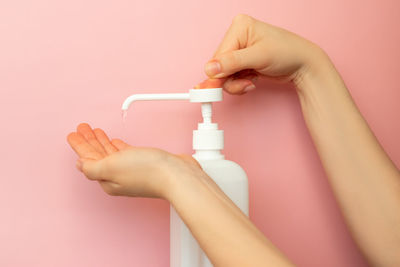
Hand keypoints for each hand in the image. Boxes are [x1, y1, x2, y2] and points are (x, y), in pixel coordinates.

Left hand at [66, 123, 200, 198]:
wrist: (176, 175)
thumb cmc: (148, 173)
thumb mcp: (112, 167)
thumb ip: (93, 167)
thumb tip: (80, 165)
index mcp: (107, 179)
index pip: (88, 160)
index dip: (80, 146)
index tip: (73, 134)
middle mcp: (118, 177)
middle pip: (98, 156)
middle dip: (89, 141)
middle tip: (82, 129)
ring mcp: (131, 170)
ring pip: (111, 153)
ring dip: (102, 141)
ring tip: (95, 131)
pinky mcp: (144, 164)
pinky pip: (125, 153)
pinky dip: (117, 146)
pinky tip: (115, 142)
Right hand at [195, 14, 326, 93]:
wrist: (304, 65)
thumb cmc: (288, 53)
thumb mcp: (259, 57)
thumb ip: (233, 63)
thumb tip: (210, 69)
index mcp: (239, 27)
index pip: (218, 55)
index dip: (218, 74)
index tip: (214, 90)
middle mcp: (237, 37)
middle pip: (219, 66)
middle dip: (230, 79)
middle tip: (245, 84)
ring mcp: (239, 50)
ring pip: (224, 74)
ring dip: (236, 83)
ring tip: (251, 82)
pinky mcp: (243, 62)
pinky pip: (231, 77)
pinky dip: (240, 83)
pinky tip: (252, 80)